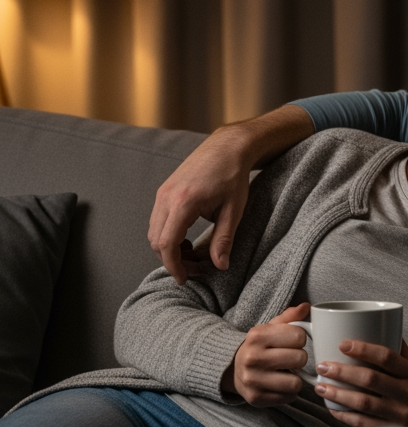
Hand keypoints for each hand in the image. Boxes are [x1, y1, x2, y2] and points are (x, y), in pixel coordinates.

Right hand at [149, 127, 254, 284]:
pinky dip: (168, 235)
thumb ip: (224, 240)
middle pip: (156, 241)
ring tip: (194, 255)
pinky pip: (158, 221)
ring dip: (169, 248)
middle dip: (173, 260)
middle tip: (196, 269)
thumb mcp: (234, 211)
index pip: (167, 244)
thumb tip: (220, 266)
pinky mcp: (164, 191)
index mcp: (183, 202)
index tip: (185, 279)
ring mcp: (162, 193)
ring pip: (154, 231)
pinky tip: (188, 239)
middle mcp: (166, 197)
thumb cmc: (233, 177)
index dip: (174, 266)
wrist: (227, 147)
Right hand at [222, 303, 310, 406]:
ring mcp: (253, 380)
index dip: (300, 339)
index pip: (299, 336)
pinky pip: (289, 397)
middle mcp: (253, 358)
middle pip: (300, 359)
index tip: (292, 342)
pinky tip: (280, 384)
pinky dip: (288, 392)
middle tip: (290, 359)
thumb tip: (306, 307)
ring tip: (286, 373)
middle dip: (299, 358)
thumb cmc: (259, 346)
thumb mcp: (270, 328)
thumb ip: (290, 317)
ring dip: (296, 378)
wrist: (233, 368)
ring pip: (296, 382)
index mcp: (257, 336)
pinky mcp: (256, 398)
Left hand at [314, 340, 407, 426]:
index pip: (387, 357)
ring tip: (320, 387)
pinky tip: (332, 408)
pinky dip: (345, 415)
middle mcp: (407, 393)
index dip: (364, 349)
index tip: (342, 344)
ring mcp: (399, 414)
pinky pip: (363, 423)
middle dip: (342, 372)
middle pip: (371, 379)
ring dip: (338, 394)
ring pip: (364, 402)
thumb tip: (382, 325)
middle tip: (322, 366)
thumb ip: (399, 352)